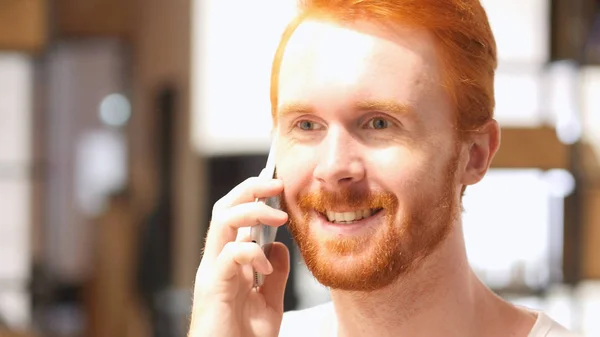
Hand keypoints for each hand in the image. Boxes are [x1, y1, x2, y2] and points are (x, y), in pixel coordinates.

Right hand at [188, 175, 289, 336]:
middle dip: (251, 188)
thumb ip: (275, 276)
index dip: (254, 195)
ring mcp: (212, 270)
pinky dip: (252, 253)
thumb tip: (279, 247)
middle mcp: (216, 260)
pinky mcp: (212, 285)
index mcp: (229, 261)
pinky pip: (230, 253)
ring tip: (280, 215)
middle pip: (224, 207)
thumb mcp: (269, 303)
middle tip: (278, 183)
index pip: (235, 215)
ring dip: (252, 209)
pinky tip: (266, 270)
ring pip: (222, 219)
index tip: (279, 186)